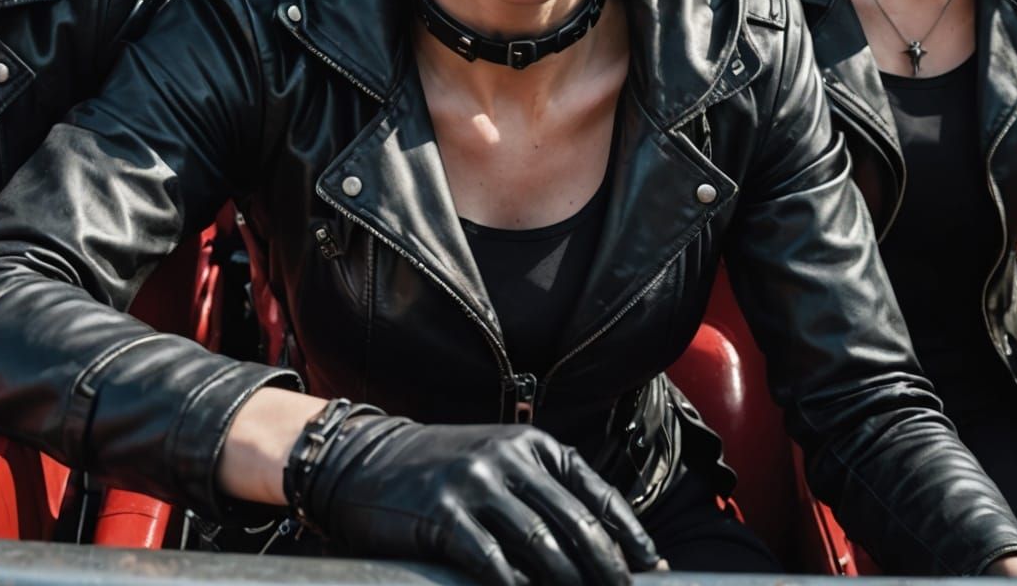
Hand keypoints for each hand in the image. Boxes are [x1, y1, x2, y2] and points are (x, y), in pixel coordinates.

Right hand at [294, 414, 657, 585]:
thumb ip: (539, 492)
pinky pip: (494, 564)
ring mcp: (476, 486)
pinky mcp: (444, 517)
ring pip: (544, 548)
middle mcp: (509, 459)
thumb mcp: (495, 461)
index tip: (651, 569)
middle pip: (577, 525)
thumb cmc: (439, 468)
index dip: (628, 536)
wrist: (364, 458)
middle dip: (608, 571)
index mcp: (530, 444)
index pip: (595, 493)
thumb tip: (593, 545)